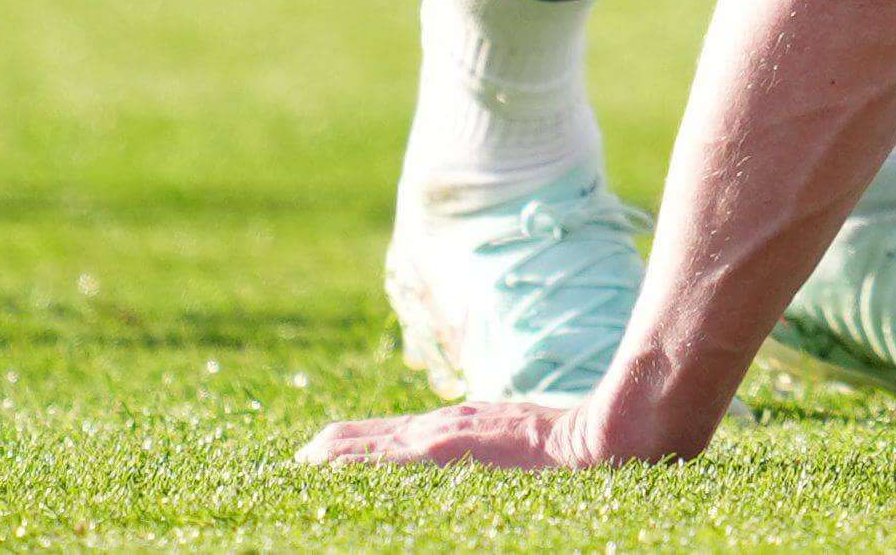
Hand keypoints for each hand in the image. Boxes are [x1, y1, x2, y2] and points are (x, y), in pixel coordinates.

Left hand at [294, 399, 622, 471]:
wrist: (597, 439)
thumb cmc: (573, 446)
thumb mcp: (527, 443)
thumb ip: (502, 447)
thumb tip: (504, 457)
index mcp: (462, 428)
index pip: (399, 435)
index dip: (364, 442)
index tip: (330, 452)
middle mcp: (445, 428)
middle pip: (376, 436)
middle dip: (337, 448)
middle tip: (298, 458)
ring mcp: (443, 438)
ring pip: (371, 445)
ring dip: (335, 455)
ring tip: (300, 462)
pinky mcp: (444, 450)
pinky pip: (381, 458)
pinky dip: (348, 461)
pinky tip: (321, 466)